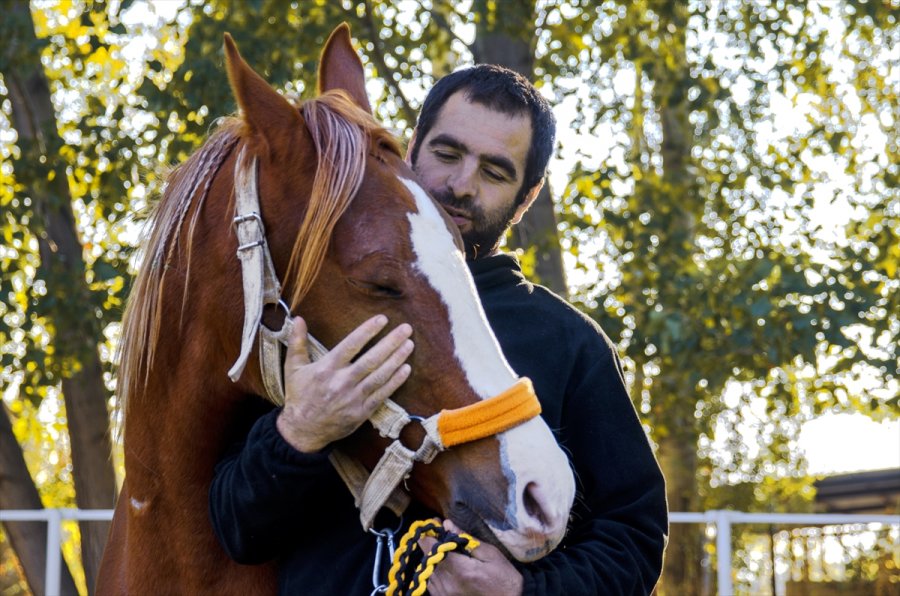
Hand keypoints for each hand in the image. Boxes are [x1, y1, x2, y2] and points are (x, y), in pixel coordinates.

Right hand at [276, 315, 412, 452]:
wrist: (302, 430)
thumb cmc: (299, 396)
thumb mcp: (293, 368)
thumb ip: (297, 342)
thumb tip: (298, 318)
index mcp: (326, 368)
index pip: (351, 345)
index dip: (368, 331)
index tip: (383, 319)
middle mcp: (342, 382)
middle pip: (371, 359)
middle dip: (391, 342)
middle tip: (406, 329)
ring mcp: (353, 398)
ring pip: (380, 376)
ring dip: (396, 359)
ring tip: (409, 344)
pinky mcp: (361, 412)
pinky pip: (382, 395)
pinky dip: (395, 382)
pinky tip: (406, 369)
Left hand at [418, 520, 522, 595]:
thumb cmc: (504, 578)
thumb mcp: (490, 553)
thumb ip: (466, 538)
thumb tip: (447, 524)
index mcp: (459, 569)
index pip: (430, 547)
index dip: (429, 534)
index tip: (434, 525)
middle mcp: (447, 583)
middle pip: (427, 557)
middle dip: (433, 544)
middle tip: (442, 535)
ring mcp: (444, 594)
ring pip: (427, 570)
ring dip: (433, 559)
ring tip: (447, 553)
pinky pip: (432, 583)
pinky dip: (436, 573)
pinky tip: (448, 569)